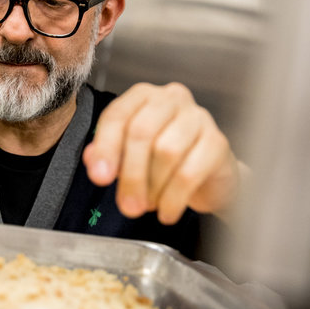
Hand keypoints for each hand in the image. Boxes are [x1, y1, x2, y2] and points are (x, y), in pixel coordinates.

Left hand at [83, 82, 238, 224]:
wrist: (211, 176)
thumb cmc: (167, 159)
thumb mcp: (132, 155)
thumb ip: (109, 153)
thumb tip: (92, 160)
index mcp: (144, 96)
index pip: (118, 115)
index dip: (105, 148)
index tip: (99, 177)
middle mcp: (171, 98)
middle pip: (141, 132)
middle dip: (130, 175)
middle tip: (127, 206)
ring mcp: (198, 117)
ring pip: (166, 152)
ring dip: (153, 188)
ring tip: (150, 205)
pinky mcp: (218, 141)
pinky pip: (189, 173)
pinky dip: (173, 199)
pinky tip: (167, 212)